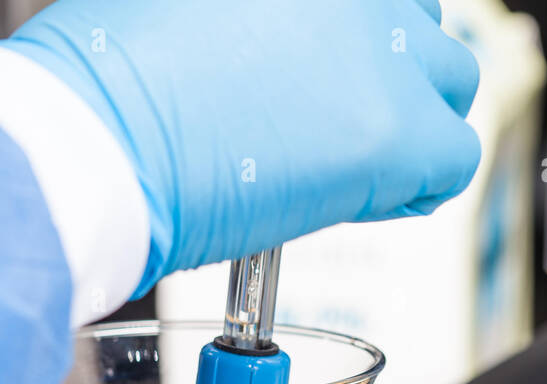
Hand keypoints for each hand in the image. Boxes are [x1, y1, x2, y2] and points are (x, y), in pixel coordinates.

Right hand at [0, 0, 480, 292]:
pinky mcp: (394, 131)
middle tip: (334, 118)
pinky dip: (416, 186)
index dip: (349, 39)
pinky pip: (453, 159)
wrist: (93, 139)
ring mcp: (382, 51)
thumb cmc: (104, 78)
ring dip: (412, 124)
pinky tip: (361, 200)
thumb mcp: (175, 1)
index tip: (319, 78)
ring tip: (351, 165)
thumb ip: (244, 15)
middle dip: (389, 71)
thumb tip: (265, 44)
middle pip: (416, 19)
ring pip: (451, 82)